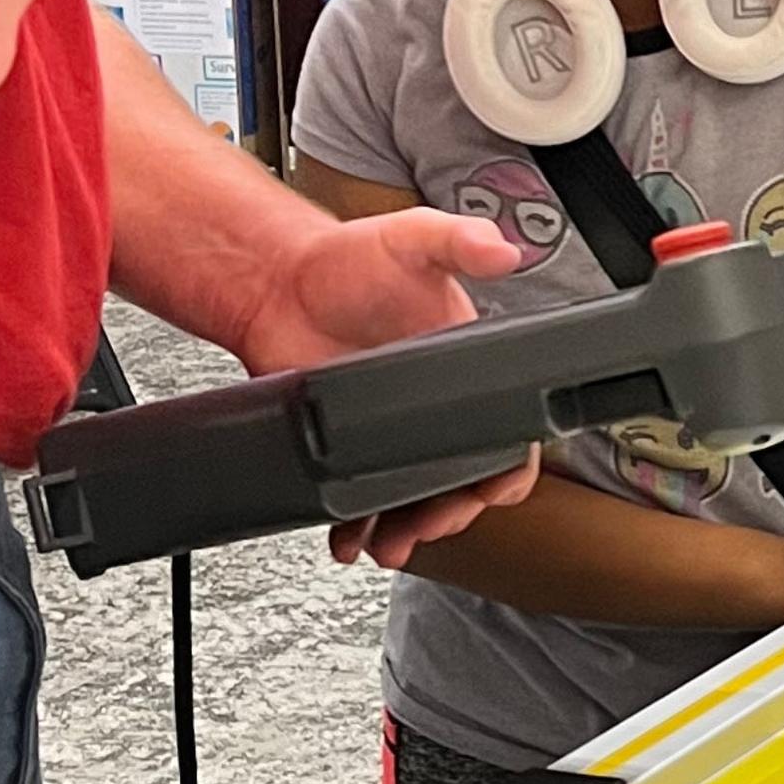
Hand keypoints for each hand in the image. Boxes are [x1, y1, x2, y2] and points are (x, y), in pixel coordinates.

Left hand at [233, 207, 541, 562]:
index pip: (510, 427)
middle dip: (454, 511)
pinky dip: (360, 527)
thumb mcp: (411, 238)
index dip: (508, 465)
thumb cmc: (344, 259)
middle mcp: (436, 403)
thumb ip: (460, 241)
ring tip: (392, 545)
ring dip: (410, 530)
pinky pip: (365, 498)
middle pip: (466, 478)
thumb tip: (506, 250)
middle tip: (434, 521)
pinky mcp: (348, 446)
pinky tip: (352, 538)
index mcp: (467, 361)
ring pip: (418, 498)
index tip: (493, 487)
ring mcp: (392, 429)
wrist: (273, 283)